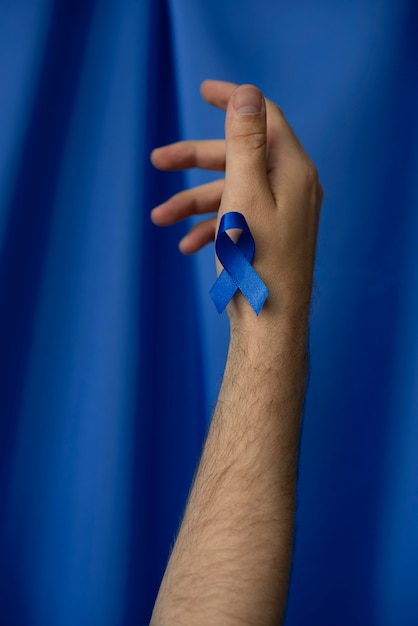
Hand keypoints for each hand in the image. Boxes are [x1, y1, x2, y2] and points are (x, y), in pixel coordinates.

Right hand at [151, 80, 321, 330]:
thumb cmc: (256, 261)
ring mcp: (281, 215)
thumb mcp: (244, 193)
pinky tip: (186, 245)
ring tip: (159, 218)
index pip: (264, 117)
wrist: (269, 324)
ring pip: (232, 192)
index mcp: (292, 170)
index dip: (233, 100)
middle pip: (239, 157)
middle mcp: (291, 188)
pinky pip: (237, 220)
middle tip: (157, 160)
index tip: (202, 90)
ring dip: (194, 201)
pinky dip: (210, 226)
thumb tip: (246, 93)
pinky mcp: (269, 238)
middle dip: (195, 159)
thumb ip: (244, 142)